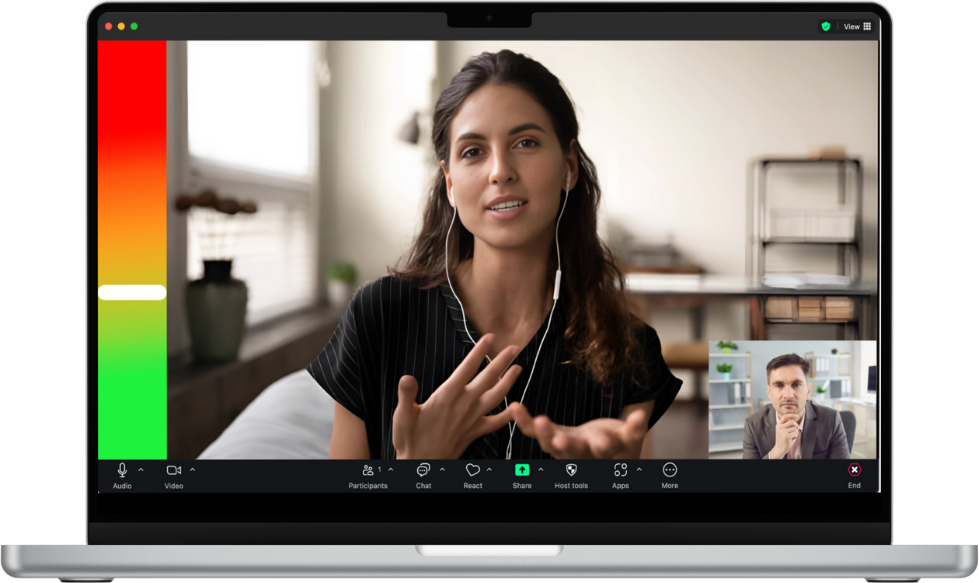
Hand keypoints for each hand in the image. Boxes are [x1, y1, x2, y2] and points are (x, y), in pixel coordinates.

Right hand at [393, 333, 522, 459]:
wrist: (421, 464)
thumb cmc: (410, 438)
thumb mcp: (402, 415)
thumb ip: (406, 395)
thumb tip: (407, 378)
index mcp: (447, 397)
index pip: (467, 368)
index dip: (480, 351)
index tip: (490, 337)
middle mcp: (463, 405)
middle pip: (487, 379)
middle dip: (502, 361)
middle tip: (514, 347)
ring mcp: (471, 419)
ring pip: (496, 397)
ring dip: (509, 382)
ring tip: (519, 368)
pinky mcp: (474, 432)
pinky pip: (496, 422)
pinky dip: (508, 414)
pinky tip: (517, 407)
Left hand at [510, 403, 647, 458]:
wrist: (599, 446)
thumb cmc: (615, 438)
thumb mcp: (628, 435)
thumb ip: (635, 427)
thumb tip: (641, 416)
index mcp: (602, 449)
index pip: (603, 449)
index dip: (603, 444)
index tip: (603, 440)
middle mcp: (580, 451)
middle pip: (572, 451)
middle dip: (566, 445)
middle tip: (560, 441)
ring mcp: (562, 446)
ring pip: (548, 443)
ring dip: (541, 432)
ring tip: (538, 420)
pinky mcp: (550, 436)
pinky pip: (533, 431)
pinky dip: (523, 421)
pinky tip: (515, 407)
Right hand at [770, 412, 800, 458]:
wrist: (779, 448)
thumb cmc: (783, 439)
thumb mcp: (782, 430)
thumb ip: (786, 425)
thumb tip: (793, 419)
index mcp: (778, 425)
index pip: (785, 416)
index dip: (791, 415)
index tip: (796, 415)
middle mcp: (779, 427)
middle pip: (792, 422)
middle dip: (796, 425)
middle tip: (796, 429)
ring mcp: (782, 431)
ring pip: (795, 428)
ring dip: (795, 432)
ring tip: (792, 436)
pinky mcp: (786, 436)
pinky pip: (795, 433)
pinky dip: (795, 436)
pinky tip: (792, 439)